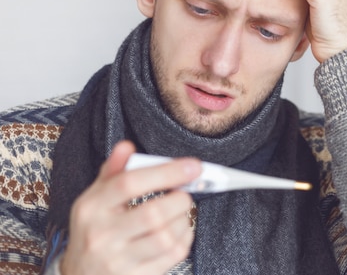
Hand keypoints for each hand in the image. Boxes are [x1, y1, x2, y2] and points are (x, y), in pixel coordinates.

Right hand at [60, 141, 201, 274]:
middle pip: (153, 213)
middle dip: (180, 199)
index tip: (193, 165)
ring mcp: (117, 261)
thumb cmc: (94, 229)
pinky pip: (172, 256)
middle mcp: (101, 235)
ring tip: (181, 212)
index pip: (129, 183)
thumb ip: (113, 171)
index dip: (166, 171)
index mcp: (91, 207)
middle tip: (186, 193)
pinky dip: (185, 239)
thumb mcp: (95, 198)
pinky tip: (180, 231)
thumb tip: (127, 146)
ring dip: (184, 220)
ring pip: (166, 237)